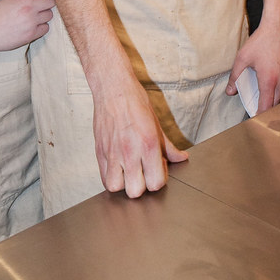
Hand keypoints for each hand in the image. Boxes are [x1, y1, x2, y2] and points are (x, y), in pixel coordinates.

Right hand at [0, 0, 54, 57]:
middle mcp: (29, 9)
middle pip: (51, 1)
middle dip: (48, 2)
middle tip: (41, 5)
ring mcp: (31, 22)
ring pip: (50, 15)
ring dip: (44, 15)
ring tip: (35, 17)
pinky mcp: (31, 34)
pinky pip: (46, 28)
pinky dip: (41, 27)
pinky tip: (33, 26)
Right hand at [92, 76, 187, 197]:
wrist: (113, 88)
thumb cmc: (135, 101)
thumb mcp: (157, 123)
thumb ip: (168, 146)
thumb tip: (180, 158)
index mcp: (148, 144)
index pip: (155, 182)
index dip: (158, 180)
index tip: (157, 171)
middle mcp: (129, 151)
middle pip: (135, 191)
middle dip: (142, 186)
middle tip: (143, 173)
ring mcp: (112, 153)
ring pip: (115, 187)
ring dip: (123, 184)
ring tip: (128, 173)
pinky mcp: (99, 151)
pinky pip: (103, 177)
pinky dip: (111, 177)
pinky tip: (117, 167)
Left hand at [226, 17, 279, 112]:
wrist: (279, 26)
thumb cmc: (262, 40)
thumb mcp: (243, 58)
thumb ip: (235, 76)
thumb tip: (229, 91)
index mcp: (269, 80)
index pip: (266, 106)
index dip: (259, 115)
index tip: (252, 119)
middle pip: (275, 104)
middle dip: (266, 111)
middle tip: (255, 112)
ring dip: (273, 101)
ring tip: (262, 102)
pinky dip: (278, 92)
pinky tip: (270, 88)